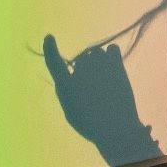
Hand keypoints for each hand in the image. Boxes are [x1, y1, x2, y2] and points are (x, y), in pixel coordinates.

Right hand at [43, 35, 149, 159]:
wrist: (117, 128)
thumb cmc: (91, 124)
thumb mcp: (71, 111)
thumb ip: (66, 92)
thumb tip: (68, 76)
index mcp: (66, 86)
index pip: (54, 62)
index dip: (50, 49)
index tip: (49, 37)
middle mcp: (81, 73)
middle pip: (83, 58)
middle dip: (86, 66)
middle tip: (94, 84)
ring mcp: (99, 67)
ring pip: (97, 53)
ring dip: (99, 61)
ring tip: (105, 79)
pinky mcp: (116, 66)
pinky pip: (112, 49)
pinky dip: (112, 55)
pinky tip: (113, 67)